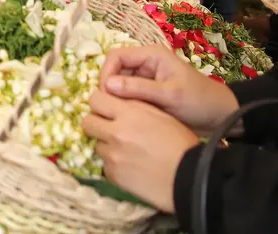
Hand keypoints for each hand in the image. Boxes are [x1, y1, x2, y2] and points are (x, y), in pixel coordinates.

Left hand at [82, 91, 199, 212]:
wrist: (190, 177)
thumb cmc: (181, 143)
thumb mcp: (160, 114)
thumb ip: (134, 107)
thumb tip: (115, 104)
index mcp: (128, 113)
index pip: (95, 99)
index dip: (101, 103)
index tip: (107, 109)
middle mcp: (115, 132)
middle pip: (87, 122)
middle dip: (97, 123)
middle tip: (110, 129)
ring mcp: (112, 155)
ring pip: (97, 145)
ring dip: (107, 146)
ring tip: (127, 151)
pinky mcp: (113, 175)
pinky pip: (105, 165)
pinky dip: (115, 165)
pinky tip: (131, 167)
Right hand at [100, 45, 238, 135]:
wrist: (221, 116)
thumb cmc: (199, 100)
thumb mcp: (169, 94)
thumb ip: (138, 88)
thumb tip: (107, 85)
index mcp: (151, 55)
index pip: (116, 56)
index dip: (106, 73)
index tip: (104, 95)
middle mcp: (146, 63)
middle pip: (116, 70)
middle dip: (109, 87)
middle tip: (109, 109)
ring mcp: (147, 78)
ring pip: (120, 84)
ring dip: (117, 97)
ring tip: (118, 115)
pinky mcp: (149, 93)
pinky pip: (129, 95)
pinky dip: (125, 104)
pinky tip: (126, 117)